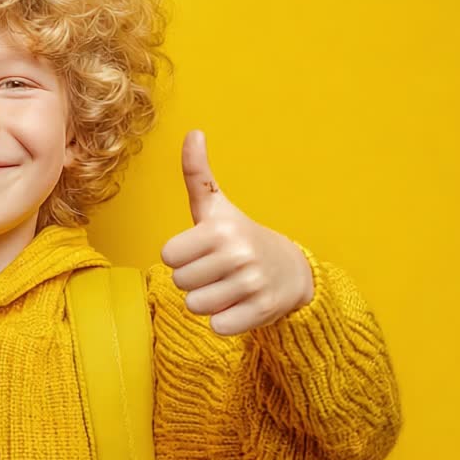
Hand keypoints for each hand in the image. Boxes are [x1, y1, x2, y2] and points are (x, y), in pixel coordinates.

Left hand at [160, 130, 315, 335]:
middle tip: (218, 269)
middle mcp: (237, 254)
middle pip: (180, 283)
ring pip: (195, 306)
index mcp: (220, 229)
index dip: (181, 256)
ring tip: (228, 286)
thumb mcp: (216, 206)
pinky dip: (225, 321)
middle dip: (194, 279)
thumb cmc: (239, 237)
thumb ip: (197, 173)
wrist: (291, 270)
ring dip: (208, 301)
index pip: (168, 256)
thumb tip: (193, 131)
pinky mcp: (261, 311)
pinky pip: (218, 327)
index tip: (202, 250)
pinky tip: (240, 304)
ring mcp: (251, 284)